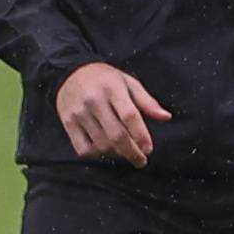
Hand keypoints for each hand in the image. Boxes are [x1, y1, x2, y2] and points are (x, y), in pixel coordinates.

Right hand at [54, 62, 170, 166]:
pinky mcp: (67, 122)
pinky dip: (97, 155)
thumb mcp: (129, 83)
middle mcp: (94, 101)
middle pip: (116, 135)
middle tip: (141, 161)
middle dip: (132, 153)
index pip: (130, 116)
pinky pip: (83, 148)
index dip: (141, 136)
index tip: (149, 149)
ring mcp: (79, 112)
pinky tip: (105, 151)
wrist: (70, 73)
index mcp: (113, 89)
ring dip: (117, 154)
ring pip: (101, 144)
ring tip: (125, 153)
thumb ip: (147, 102)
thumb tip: (166, 117)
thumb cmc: (106, 80)